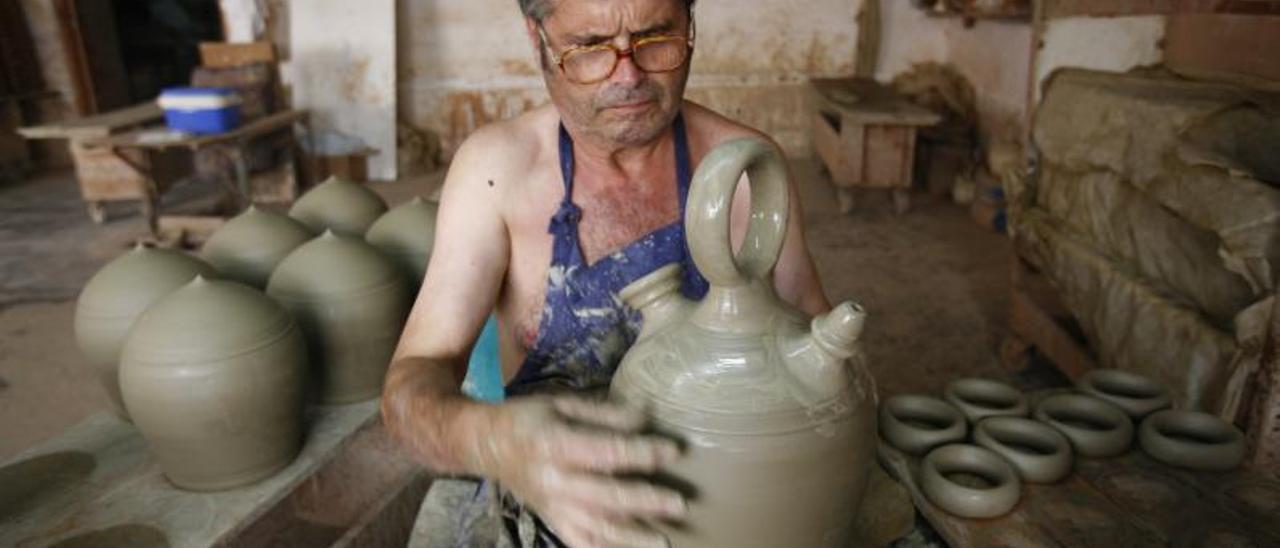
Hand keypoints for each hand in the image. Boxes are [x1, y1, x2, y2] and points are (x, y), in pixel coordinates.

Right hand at [466, 396, 685, 546]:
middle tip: (679, 504)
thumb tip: (645, 418)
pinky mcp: (552, 521)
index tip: (674, 450)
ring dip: (632, 537)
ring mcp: (553, 507)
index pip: (607, 453)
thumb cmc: (529, 418)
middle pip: (606, 497)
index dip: (643, 453)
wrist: (486, 445)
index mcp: (556, 445)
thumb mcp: (562, 403)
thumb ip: (604, 414)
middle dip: (645, 502)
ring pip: (596, 528)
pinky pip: (580, 542)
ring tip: (663, 540)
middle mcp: (555, 481)